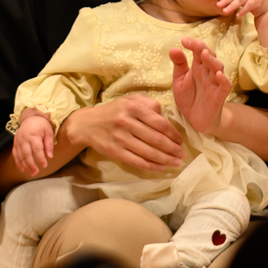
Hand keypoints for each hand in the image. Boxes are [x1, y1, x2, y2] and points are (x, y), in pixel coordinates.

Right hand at [11, 111, 56, 175]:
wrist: (30, 118)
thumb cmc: (41, 125)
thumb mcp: (48, 131)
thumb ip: (49, 144)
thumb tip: (50, 156)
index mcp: (33, 135)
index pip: (37, 149)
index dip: (40, 158)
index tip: (44, 165)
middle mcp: (24, 139)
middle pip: (27, 154)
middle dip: (32, 164)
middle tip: (36, 172)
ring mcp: (18, 141)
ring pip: (20, 155)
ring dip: (25, 165)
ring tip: (32, 173)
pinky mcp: (15, 143)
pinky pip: (15, 154)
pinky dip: (18, 162)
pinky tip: (22, 169)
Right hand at [65, 95, 185, 172]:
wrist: (86, 124)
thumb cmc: (113, 111)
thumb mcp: (129, 99)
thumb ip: (148, 103)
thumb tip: (164, 115)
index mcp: (132, 107)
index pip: (159, 123)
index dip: (173, 134)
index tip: (180, 141)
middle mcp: (126, 122)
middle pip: (155, 139)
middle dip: (172, 149)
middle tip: (182, 154)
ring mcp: (120, 138)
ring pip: (148, 152)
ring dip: (165, 159)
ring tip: (175, 162)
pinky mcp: (115, 151)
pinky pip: (137, 161)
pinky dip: (151, 166)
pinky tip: (160, 167)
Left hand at [172, 41, 231, 137]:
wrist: (196, 120)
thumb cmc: (189, 97)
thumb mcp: (179, 80)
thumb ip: (178, 65)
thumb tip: (174, 48)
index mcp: (198, 67)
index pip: (198, 51)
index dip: (193, 44)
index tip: (184, 40)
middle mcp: (208, 72)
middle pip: (210, 56)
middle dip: (203, 49)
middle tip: (195, 44)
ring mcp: (215, 83)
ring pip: (218, 68)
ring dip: (212, 60)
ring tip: (204, 54)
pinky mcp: (219, 96)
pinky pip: (225, 86)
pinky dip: (223, 79)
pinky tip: (218, 75)